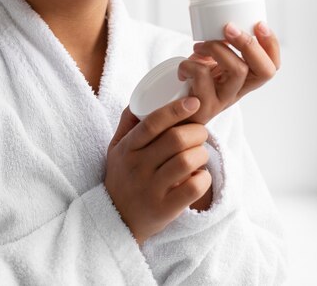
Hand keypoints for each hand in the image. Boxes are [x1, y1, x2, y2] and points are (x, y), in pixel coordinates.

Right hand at [105, 97, 211, 244]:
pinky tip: (200, 175)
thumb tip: (140, 99)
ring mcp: (151, 189)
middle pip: (175, 140)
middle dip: (197, 131)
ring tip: (201, 153)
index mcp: (128, 148)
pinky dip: (203, 178)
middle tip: (201, 133)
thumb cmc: (122, 176)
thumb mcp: (116, 148)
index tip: (193, 102)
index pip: (152, 123)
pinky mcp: (164, 209)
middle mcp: (138, 167)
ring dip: (201, 153)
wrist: (115, 220)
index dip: (175, 110)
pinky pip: (192, 188)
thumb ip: (127, 123)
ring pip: (186, 161)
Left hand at [178, 21, 280, 124]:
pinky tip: (183, 68)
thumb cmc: (194, 84)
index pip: (272, 66)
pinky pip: (203, 76)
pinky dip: (189, 64)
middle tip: (228, 28)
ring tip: (199, 47)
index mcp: (244, 80)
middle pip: (263, 70)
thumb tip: (223, 23)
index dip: (271, 46)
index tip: (259, 24)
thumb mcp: (213, 67)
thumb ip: (222, 50)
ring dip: (216, 48)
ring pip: (237, 70)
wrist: (175, 115)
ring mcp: (224, 100)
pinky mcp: (205, 106)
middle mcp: (239, 91)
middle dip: (249, 44)